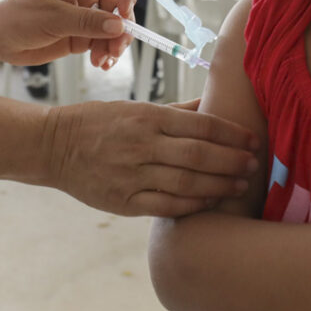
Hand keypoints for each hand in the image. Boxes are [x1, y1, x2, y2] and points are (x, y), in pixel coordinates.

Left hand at [0, 0, 139, 68]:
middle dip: (123, 26)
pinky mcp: (79, 39)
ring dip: (115, 44)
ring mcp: (83, 20)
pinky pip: (102, 44)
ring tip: (104, 60)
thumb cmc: (16, 17)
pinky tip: (101, 64)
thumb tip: (119, 26)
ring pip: (113, 28)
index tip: (125, 10)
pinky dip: (106, 54)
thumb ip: (86, 22)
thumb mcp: (52, 18)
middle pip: (119, 5)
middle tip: (116, 47)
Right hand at [40, 100, 257, 216]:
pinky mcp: (123, 201)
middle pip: (199, 155)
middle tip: (255, 163)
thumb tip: (213, 104)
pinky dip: (192, 206)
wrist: (54, 146)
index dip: (232, 133)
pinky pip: (166, 206)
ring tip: (241, 184)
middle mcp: (141, 145)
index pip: (200, 125)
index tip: (253, 139)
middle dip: (233, 160)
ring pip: (186, 183)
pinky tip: (210, 202)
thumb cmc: (100, 122)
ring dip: (219, 185)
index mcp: (147, 117)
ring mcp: (132, 175)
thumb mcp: (135, 108)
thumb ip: (176, 111)